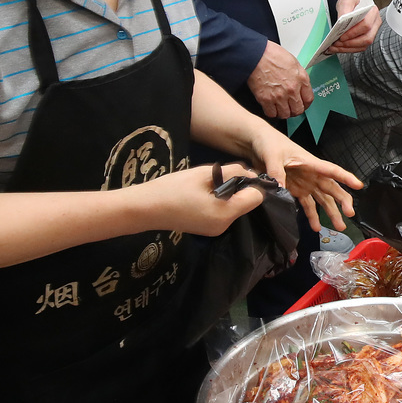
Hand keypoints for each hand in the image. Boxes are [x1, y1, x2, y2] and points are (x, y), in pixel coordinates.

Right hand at [140, 163, 265, 236]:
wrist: (144, 209)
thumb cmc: (173, 188)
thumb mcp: (205, 174)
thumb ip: (233, 172)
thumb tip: (251, 174)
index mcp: (226, 213)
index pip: (257, 198)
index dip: (252, 183)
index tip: (238, 172)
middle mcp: (225, 225)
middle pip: (247, 203)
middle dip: (239, 187)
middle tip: (218, 176)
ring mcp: (216, 230)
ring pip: (236, 207)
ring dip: (229, 193)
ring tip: (207, 183)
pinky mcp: (207, 229)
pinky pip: (224, 212)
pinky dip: (220, 201)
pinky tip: (203, 193)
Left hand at [247, 132, 363, 232]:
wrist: (258, 143)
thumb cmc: (269, 143)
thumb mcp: (272, 156)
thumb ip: (276, 172)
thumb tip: (280, 189)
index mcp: (310, 163)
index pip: (331, 171)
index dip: (346, 178)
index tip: (359, 186)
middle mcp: (311, 174)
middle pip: (332, 188)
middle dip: (343, 201)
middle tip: (350, 213)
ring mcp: (305, 183)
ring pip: (323, 199)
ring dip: (331, 212)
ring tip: (339, 227)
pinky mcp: (296, 190)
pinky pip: (307, 204)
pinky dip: (312, 216)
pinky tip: (316, 227)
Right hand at [248, 42, 313, 117]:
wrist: (256, 55)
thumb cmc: (272, 55)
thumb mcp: (293, 62)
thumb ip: (298, 76)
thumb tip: (300, 84)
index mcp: (301, 79)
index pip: (309, 99)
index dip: (306, 104)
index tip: (302, 104)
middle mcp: (291, 90)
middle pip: (298, 110)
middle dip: (295, 110)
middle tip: (291, 108)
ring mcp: (279, 96)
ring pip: (285, 114)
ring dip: (284, 113)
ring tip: (281, 108)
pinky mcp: (266, 99)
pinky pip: (271, 114)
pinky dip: (272, 112)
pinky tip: (271, 107)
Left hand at [326, 0, 380, 54]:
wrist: (355, 0)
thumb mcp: (346, 0)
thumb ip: (344, 9)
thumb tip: (341, 21)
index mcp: (372, 11)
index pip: (366, 25)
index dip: (354, 32)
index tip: (342, 35)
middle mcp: (375, 22)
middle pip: (367, 38)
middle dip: (351, 43)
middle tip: (337, 43)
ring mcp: (373, 30)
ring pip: (364, 44)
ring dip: (349, 48)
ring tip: (336, 47)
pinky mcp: (367, 36)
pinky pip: (361, 47)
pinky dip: (349, 49)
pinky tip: (340, 47)